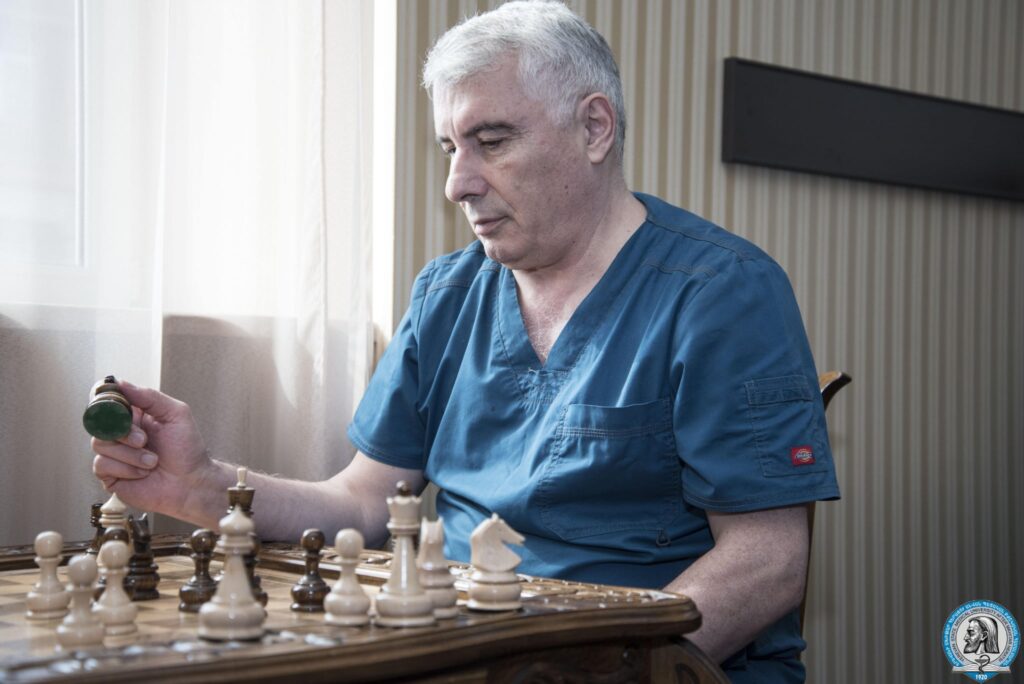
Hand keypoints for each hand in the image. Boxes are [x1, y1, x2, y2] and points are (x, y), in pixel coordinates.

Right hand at [92, 381, 221, 521]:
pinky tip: (142, 473)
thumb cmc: (187, 450)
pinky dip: (125, 469)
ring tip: (152, 462)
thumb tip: (121, 383)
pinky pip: (101, 465)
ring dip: (130, 455)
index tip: (118, 410)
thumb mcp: (176, 414)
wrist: (191, 483)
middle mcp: (122, 434)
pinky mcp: (110, 475)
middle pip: (100, 424)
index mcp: (135, 417)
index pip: (110, 403)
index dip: (109, 405)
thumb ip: (149, 397)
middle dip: (125, 433)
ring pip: (100, 445)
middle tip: (144, 441)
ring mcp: (114, 455)